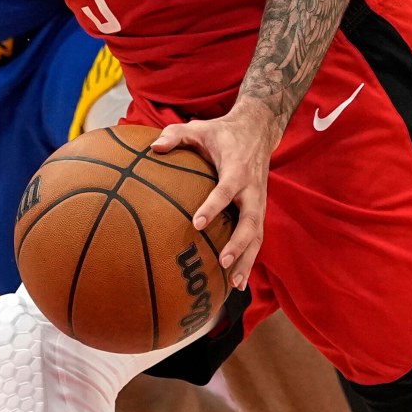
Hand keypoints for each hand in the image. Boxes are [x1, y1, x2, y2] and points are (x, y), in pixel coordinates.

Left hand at [150, 110, 279, 286]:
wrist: (258, 129)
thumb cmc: (223, 132)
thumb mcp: (199, 128)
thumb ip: (175, 135)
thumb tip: (153, 148)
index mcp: (237, 168)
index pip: (226, 190)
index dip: (213, 206)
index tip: (196, 223)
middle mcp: (252, 188)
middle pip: (251, 219)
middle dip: (238, 242)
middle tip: (223, 261)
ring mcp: (258, 201)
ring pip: (257, 234)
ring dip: (248, 259)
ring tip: (235, 283)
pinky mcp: (259, 210)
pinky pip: (256, 237)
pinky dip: (249, 259)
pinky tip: (238, 281)